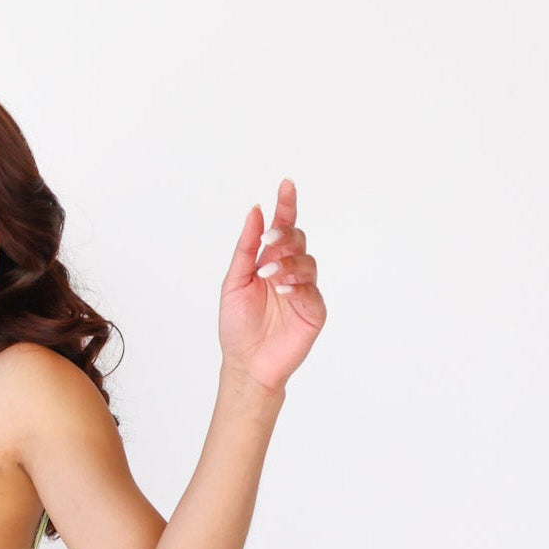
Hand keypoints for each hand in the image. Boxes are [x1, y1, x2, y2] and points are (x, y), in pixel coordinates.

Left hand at [218, 178, 325, 395]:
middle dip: (285, 235)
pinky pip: (311, 292)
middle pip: (298, 240)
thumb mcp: (234, 282)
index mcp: (270, 262)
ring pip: (307, 263)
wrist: (245, 363)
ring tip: (268, 274)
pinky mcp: (313, 312)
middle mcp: (290, 272)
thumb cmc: (238, 326)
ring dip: (288, 263)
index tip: (285, 185)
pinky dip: (297, 286)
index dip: (286, 206)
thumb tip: (255, 212)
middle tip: (268, 241)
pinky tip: (282, 289)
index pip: (282, 228)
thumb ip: (246, 248)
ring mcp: (304, 291)